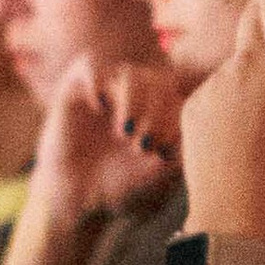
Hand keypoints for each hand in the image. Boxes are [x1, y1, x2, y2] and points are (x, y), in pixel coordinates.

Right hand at [31, 54, 177, 228]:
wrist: (80, 200)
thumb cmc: (122, 185)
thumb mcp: (162, 168)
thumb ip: (183, 142)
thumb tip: (190, 120)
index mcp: (157, 109)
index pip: (176, 94)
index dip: (173, 119)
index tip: (160, 154)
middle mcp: (132, 96)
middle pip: (157, 80)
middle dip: (156, 113)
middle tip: (143, 146)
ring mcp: (104, 91)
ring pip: (129, 73)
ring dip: (133, 100)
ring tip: (125, 132)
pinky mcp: (74, 90)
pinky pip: (89, 65)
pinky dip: (98, 81)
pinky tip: (99, 108)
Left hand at [177, 0, 264, 242]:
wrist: (235, 211)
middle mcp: (245, 64)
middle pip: (252, 23)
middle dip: (263, 21)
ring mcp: (215, 82)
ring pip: (236, 65)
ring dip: (249, 80)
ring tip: (260, 127)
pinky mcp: (193, 103)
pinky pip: (215, 92)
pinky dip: (228, 105)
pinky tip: (235, 139)